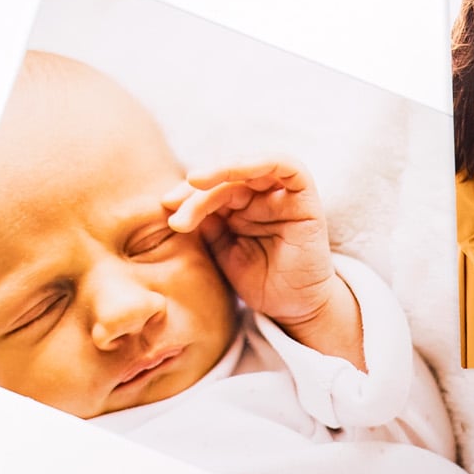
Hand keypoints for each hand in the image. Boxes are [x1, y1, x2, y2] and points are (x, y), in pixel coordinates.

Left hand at [164, 161, 361, 365]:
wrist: (295, 311)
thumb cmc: (261, 282)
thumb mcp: (223, 250)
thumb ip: (207, 222)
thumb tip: (179, 198)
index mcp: (244, 205)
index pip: (212, 186)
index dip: (188, 193)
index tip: (167, 208)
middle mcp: (264, 196)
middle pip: (226, 177)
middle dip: (197, 192)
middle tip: (178, 216)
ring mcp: (284, 196)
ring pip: (248, 168)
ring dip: (218, 173)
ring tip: (194, 185)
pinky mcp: (305, 199)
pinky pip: (287, 166)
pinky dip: (258, 162)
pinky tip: (232, 170)